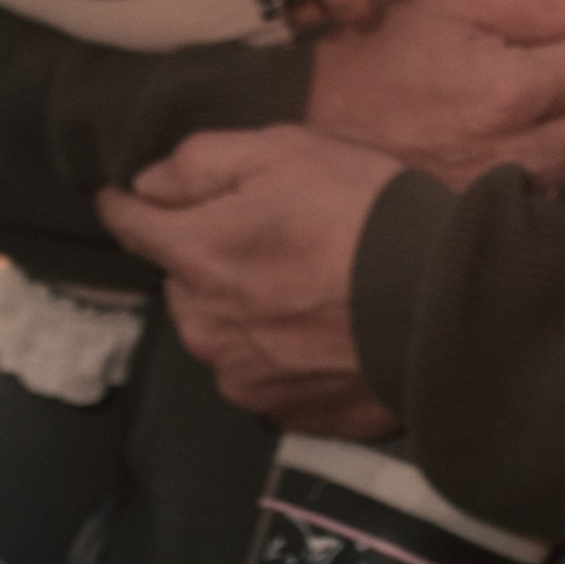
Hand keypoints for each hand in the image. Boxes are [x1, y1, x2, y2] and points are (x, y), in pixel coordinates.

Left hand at [97, 128, 401, 431]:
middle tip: (272, 236)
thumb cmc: (368, 214)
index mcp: (197, 255)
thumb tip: (145, 183)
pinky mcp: (283, 413)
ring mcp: (242, 376)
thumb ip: (203, 161)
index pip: (131, 225)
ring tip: (307, 286)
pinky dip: (282, 352)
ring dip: (244, 309)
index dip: (125, 204)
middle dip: (209, 258)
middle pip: (183, 282)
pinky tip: (326, 327)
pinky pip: (262, 373)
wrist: (444, 303)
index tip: (120, 196)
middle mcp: (204, 325)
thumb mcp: (288, 150)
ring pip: (220, 331)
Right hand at [306, 0, 564, 185]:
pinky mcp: (492, 236)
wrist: (307, 123)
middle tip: (545, 90)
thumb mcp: (456, 5)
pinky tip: (539, 173)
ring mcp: (503, 205)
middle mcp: (512, 155)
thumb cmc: (384, 54)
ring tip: (543, 131)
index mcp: (506, 90)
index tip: (548, 51)